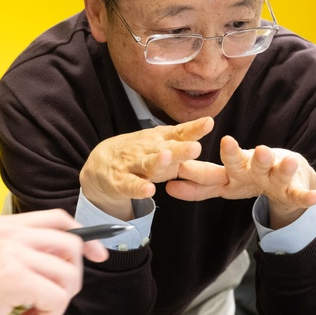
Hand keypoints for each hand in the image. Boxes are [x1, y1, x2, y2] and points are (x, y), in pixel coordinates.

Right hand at [0, 209, 107, 314]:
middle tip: (49, 302)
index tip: (99, 255)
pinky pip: (56, 297)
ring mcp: (10, 252)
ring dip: (57, 305)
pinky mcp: (11, 277)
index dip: (86, 237)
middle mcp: (8, 233)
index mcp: (2, 226)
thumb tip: (64, 263)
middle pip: (72, 245)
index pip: (60, 219)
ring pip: (68, 275)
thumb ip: (21, 255)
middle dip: (71, 280)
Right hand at [79, 117, 212, 219]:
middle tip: (194, 147)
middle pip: (167, 149)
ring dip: (157, 162)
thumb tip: (214, 131)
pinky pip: (130, 185)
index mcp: (162, 141)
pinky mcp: (120, 180)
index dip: (194, 129)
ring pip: (147, 164)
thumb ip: (186, 140)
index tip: (209, 123)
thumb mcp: (164, 144)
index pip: (180, 134)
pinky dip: (138, 188)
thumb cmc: (141, 154)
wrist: (101, 163)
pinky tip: (148, 191)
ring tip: (167, 158)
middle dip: (180, 149)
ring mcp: (133, 164)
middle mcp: (149, 149)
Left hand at [168, 135, 315, 228]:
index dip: (196, 170)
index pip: (211, 170)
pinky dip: (306, 196)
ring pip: (276, 171)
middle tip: (227, 143)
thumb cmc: (250, 176)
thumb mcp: (224, 182)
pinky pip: (300, 195)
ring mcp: (275, 177)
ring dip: (278, 166)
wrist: (289, 172)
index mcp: (233, 170)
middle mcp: (253, 169)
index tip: (179, 167)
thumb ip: (199, 187)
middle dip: (235, 154)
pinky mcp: (294, 189)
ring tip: (282, 161)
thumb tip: (168, 187)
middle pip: (243, 162)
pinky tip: (314, 198)